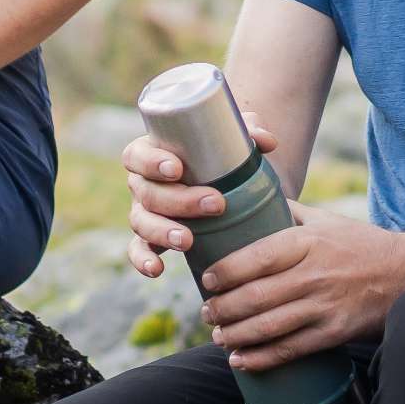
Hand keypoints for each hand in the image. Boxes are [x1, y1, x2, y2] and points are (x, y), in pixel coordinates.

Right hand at [123, 110, 279, 276]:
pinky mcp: (149, 239)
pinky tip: (157, 269)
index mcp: (151, 154)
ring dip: (162, 231)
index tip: (177, 169)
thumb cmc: (220, 157)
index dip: (151, 162)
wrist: (222, 186)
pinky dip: (143, 260)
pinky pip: (137, 250)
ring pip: (140, 222)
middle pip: (146, 192)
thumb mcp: (233, 141)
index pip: (137, 156)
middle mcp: (142, 184)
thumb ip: (250, 133)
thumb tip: (267, 141)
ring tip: (187, 241)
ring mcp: (144, 212)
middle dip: (179, 200)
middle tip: (216, 204)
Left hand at [200, 200, 404, 371]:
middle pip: (256, 295)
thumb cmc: (361, 244)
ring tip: (218, 335)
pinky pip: (292, 348)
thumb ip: (287, 211)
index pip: (255, 257)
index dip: (225, 272)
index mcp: (306, 241)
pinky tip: (241, 360)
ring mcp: (325, 305)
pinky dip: (263, 357)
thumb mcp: (325, 219)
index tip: (206, 280)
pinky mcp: (335, 331)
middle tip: (207, 312)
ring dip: (236, 334)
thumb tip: (248, 199)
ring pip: (269, 325)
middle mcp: (313, 273)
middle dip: (223, 308)